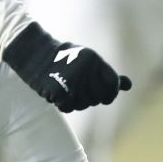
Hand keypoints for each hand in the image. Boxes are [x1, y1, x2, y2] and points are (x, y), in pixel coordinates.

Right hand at [4, 22, 131, 112]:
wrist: (33, 53)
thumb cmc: (64, 57)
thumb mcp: (88, 61)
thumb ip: (107, 74)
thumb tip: (129, 86)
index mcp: (94, 59)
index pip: (112, 85)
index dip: (110, 93)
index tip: (104, 95)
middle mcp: (84, 70)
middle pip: (98, 98)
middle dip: (91, 98)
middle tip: (79, 89)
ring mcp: (70, 81)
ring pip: (83, 104)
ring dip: (76, 101)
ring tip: (67, 88)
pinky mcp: (58, 91)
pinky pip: (68, 107)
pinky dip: (64, 104)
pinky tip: (59, 93)